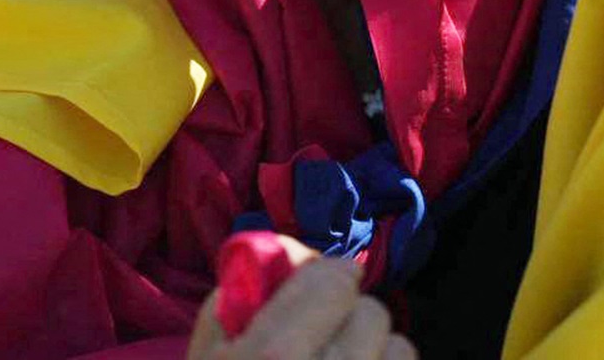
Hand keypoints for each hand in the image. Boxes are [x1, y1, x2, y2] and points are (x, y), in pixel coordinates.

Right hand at [187, 237, 415, 359]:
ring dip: (373, 352)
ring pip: (399, 348)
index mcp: (276, 355)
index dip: (323, 280)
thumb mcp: (204, 355)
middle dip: (347, 319)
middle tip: (320, 340)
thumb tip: (285, 253)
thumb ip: (235, 297)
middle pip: (373, 313)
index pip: (336, 278)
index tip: (312, 292)